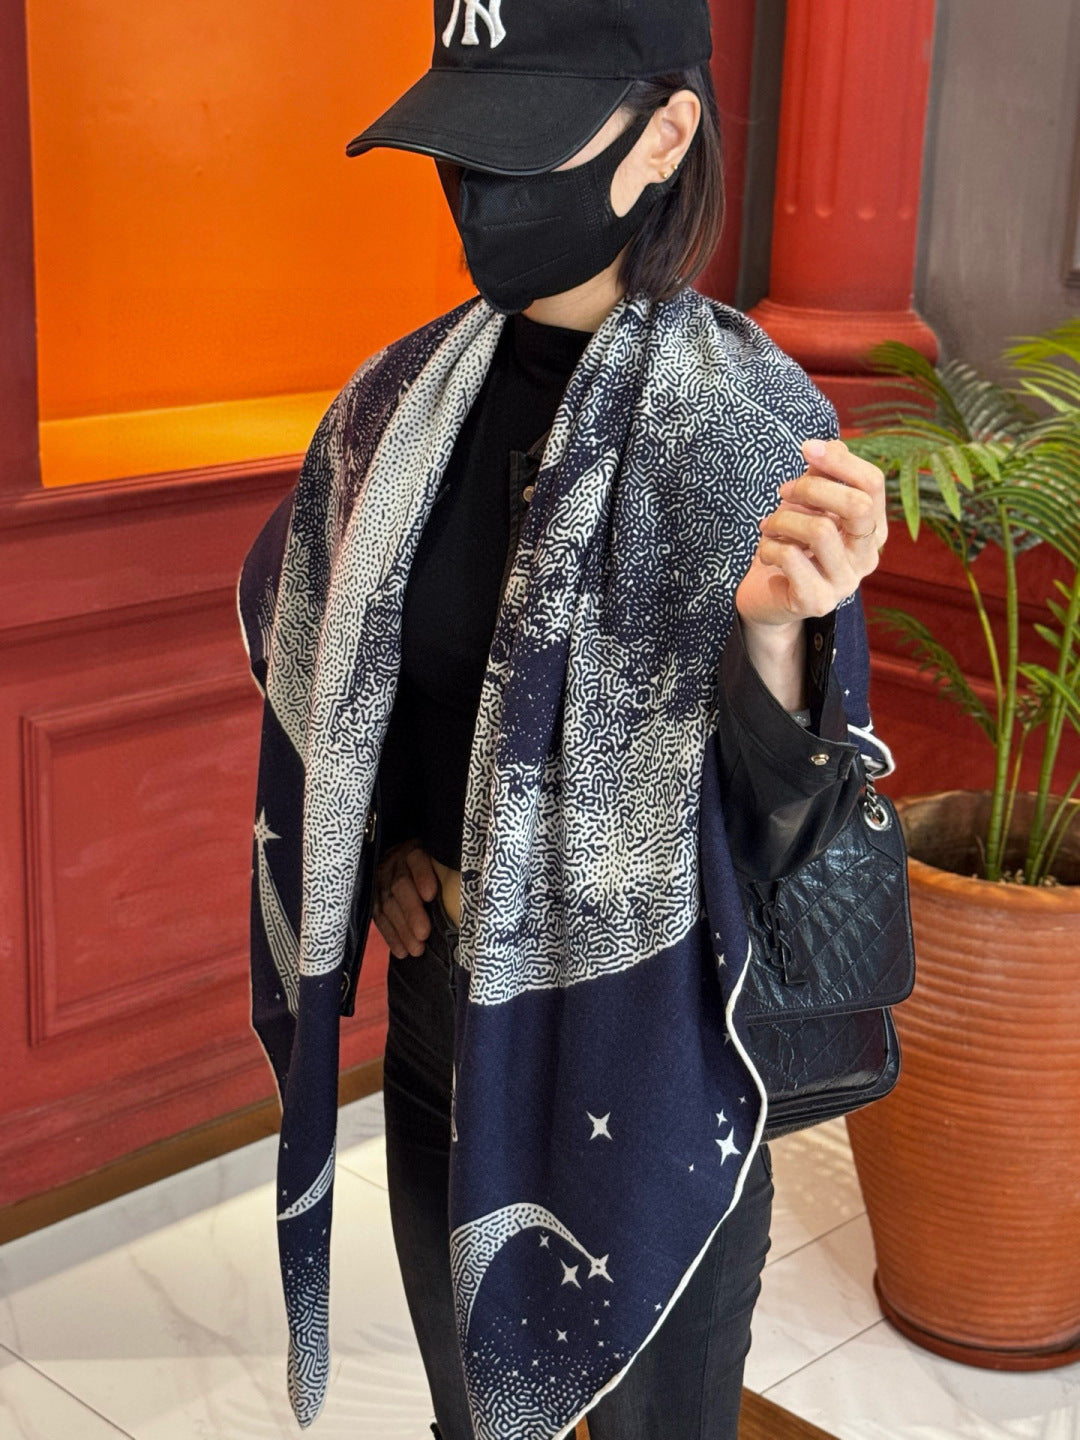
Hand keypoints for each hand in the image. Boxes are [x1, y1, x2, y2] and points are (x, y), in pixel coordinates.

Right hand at [373, 838, 439, 958]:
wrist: (407, 868)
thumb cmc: (437, 870)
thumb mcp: (442, 865)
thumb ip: (450, 876)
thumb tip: (472, 896)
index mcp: (415, 851)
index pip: (416, 859)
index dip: (422, 876)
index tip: (431, 895)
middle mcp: (395, 863)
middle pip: (400, 886)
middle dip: (412, 912)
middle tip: (424, 934)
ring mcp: (381, 881)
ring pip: (387, 905)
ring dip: (402, 930)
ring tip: (416, 949)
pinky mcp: (373, 898)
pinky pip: (379, 917)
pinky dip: (391, 936)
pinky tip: (402, 951)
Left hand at [734, 438, 887, 628]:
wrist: (768, 598)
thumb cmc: (792, 543)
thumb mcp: (808, 504)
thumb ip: (824, 476)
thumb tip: (833, 444)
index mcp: (872, 528)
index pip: (872, 484)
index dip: (840, 460)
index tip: (806, 448)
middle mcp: (867, 557)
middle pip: (857, 505)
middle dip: (812, 489)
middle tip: (784, 492)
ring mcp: (845, 582)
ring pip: (820, 530)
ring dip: (784, 519)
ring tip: (769, 526)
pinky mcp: (818, 601)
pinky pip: (791, 558)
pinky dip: (770, 546)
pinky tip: (766, 552)